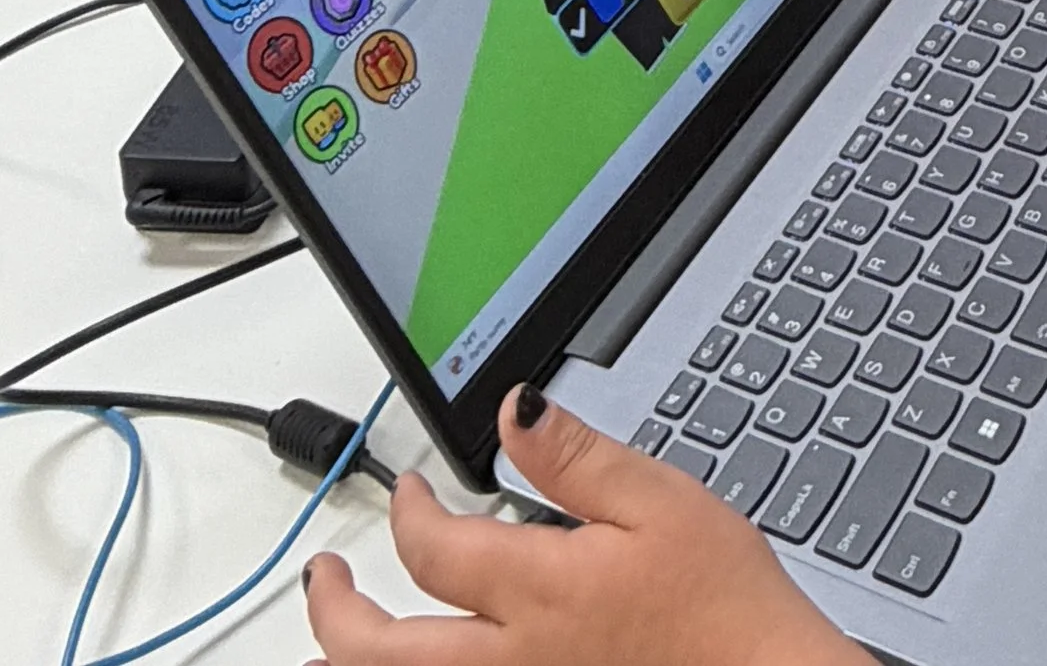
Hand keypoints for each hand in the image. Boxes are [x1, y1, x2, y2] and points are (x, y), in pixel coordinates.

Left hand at [304, 393, 867, 665]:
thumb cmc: (724, 606)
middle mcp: (513, 661)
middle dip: (333, 613)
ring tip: (343, 634)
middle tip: (323, 580)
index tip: (410, 486)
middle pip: (378, 654)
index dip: (406, 508)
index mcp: (537, 591)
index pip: (430, 550)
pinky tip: (422, 661)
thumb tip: (512, 405)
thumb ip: (576, 456)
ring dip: (355, 661)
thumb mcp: (662, 502)